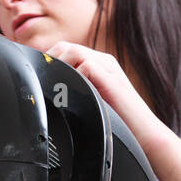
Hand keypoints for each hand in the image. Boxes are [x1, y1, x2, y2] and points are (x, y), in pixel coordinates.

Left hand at [46, 41, 167, 155]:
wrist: (144, 133)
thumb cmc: (119, 124)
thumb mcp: (91, 104)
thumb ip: (75, 94)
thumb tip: (51, 98)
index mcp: (98, 66)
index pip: (67, 52)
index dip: (49, 60)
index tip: (35, 74)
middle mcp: (103, 62)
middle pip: (67, 47)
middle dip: (48, 59)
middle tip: (36, 76)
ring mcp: (108, 68)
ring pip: (74, 52)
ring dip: (57, 64)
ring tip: (47, 81)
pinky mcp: (111, 77)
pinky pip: (86, 66)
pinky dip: (72, 75)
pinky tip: (63, 90)